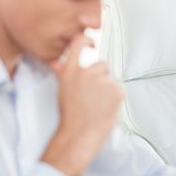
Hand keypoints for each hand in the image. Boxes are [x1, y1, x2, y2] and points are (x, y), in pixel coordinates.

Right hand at [41, 35, 123, 175]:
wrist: (79, 135)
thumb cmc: (70, 116)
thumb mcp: (62, 91)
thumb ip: (62, 74)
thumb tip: (55, 62)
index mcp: (70, 71)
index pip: (78, 44)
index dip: (86, 40)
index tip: (90, 41)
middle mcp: (86, 72)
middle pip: (102, 65)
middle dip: (101, 77)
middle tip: (94, 97)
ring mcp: (102, 81)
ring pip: (111, 78)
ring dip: (108, 88)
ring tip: (98, 104)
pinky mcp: (117, 90)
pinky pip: (119, 89)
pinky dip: (116, 98)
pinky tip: (106, 108)